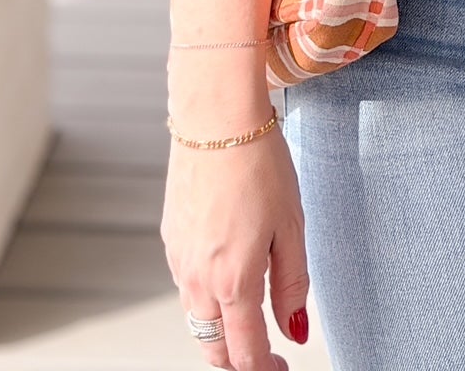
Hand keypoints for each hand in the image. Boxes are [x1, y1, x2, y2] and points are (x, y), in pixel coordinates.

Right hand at [161, 121, 308, 369]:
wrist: (215, 119)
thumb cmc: (260, 165)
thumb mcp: (292, 226)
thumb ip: (292, 284)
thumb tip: (294, 331)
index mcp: (233, 280)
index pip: (243, 352)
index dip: (263, 370)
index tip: (281, 367)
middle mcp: (198, 279)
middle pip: (212, 346)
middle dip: (237, 360)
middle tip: (265, 355)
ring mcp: (179, 260)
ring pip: (196, 318)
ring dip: (220, 330)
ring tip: (251, 318)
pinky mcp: (170, 239)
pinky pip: (187, 286)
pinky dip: (206, 297)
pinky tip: (227, 276)